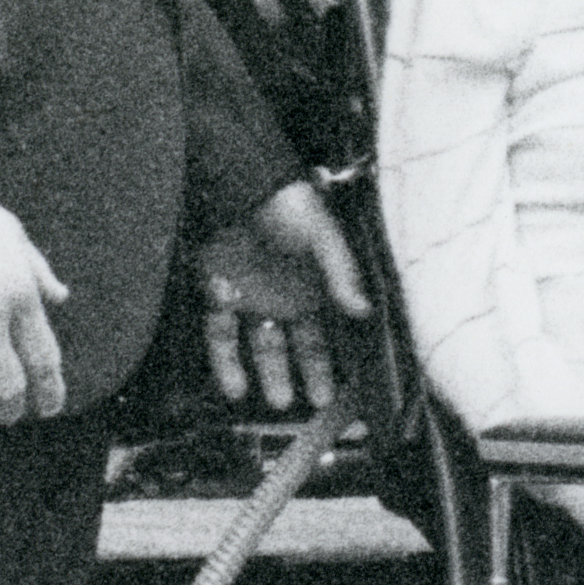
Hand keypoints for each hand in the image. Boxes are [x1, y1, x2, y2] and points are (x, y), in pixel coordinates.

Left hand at [198, 176, 366, 415]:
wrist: (238, 180)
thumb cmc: (288, 204)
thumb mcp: (323, 237)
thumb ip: (342, 274)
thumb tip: (364, 311)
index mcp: (317, 286)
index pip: (335, 331)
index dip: (343, 358)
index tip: (352, 388)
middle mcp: (288, 296)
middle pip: (303, 345)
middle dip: (313, 374)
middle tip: (320, 404)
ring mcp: (253, 298)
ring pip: (263, 346)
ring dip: (271, 374)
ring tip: (279, 402)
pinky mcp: (219, 294)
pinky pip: (221, 336)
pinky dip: (226, 363)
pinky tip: (234, 388)